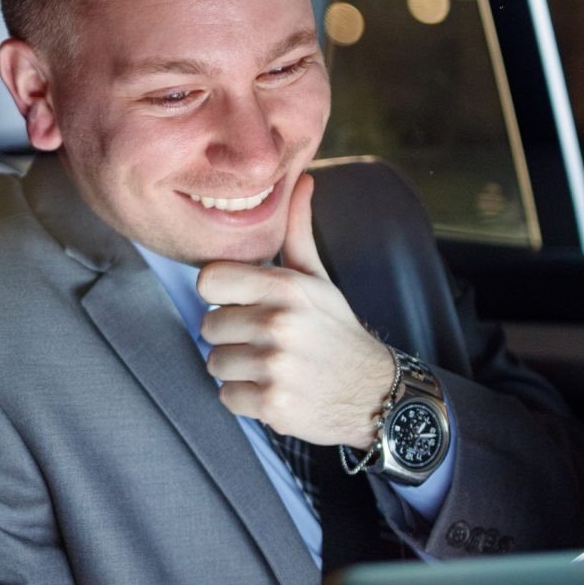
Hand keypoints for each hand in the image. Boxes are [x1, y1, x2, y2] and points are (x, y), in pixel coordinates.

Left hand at [197, 172, 393, 447]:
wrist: (374, 392)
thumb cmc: (336, 332)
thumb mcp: (318, 280)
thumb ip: (298, 232)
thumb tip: (302, 180)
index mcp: (286, 288)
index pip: (209, 279)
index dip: (220, 293)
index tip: (240, 302)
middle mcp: (279, 324)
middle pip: (208, 325)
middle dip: (230, 336)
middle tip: (262, 340)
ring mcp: (275, 366)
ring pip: (215, 363)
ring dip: (236, 369)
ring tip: (268, 366)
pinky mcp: (272, 404)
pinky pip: (226, 397)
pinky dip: (244, 398)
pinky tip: (272, 389)